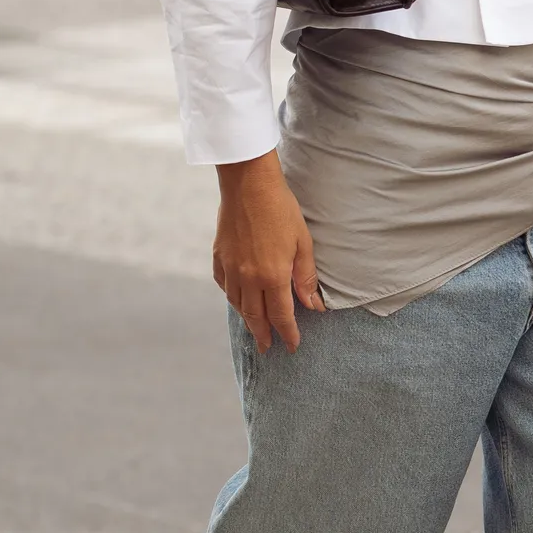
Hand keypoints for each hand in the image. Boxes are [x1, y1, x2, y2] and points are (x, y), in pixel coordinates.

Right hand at [212, 151, 323, 353]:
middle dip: (264, 335)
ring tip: (255, 329)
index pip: (281, 316)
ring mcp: (230, 268)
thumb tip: (313, 306)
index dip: (287, 334)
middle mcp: (248, 278)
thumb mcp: (303, 243)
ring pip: (237, 304)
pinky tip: (237, 300)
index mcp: (272, 276)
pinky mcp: (219, 257)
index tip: (292, 346)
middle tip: (268, 348)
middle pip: (255, 317)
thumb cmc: (281, 209)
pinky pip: (224, 286)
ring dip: (247, 320)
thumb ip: (306, 277)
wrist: (248, 184)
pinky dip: (232, 298)